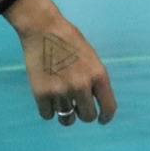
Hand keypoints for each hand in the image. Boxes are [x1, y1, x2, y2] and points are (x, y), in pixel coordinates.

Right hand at [8, 0, 118, 125]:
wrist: (44, 30)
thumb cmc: (70, 41)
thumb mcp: (92, 59)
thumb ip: (94, 80)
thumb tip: (94, 101)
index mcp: (98, 76)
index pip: (108, 107)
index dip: (106, 117)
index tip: (101, 120)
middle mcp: (81, 86)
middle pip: (87, 116)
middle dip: (83, 114)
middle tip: (77, 107)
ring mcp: (61, 91)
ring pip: (66, 119)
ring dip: (65, 114)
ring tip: (61, 103)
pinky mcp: (41, 94)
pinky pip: (47, 115)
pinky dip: (48, 110)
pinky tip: (48, 99)